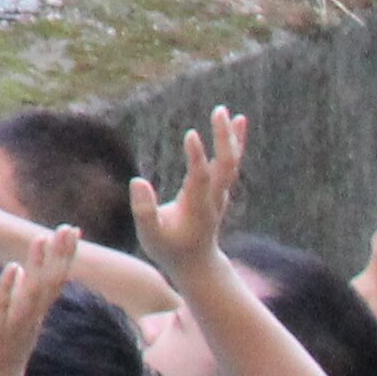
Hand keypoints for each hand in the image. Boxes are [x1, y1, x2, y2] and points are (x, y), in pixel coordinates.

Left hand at [0, 232, 78, 375]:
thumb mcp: (13, 326)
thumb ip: (20, 302)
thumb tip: (23, 273)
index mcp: (34, 316)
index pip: (54, 281)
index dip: (64, 256)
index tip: (72, 230)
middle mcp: (30, 320)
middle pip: (52, 283)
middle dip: (60, 255)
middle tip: (70, 227)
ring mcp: (15, 327)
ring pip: (33, 293)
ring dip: (38, 265)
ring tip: (42, 237)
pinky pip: (5, 308)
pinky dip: (10, 288)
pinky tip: (15, 267)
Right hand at [134, 107, 247, 280]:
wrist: (198, 264)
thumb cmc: (169, 250)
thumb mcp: (150, 236)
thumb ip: (144, 210)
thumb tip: (138, 180)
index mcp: (197, 208)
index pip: (201, 179)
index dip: (197, 157)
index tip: (191, 134)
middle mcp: (214, 198)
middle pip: (225, 165)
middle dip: (223, 139)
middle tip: (219, 111)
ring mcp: (220, 194)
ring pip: (231, 163)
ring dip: (231, 137)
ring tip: (228, 112)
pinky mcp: (220, 189)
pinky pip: (230, 162)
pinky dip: (235, 143)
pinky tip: (238, 124)